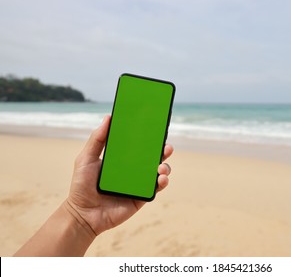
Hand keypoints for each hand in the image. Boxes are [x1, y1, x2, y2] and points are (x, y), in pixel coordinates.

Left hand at [66, 115, 172, 235]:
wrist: (83, 214)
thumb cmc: (82, 186)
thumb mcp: (86, 159)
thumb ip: (97, 139)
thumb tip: (108, 117)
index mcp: (122, 158)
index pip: (139, 144)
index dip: (149, 136)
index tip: (156, 126)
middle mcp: (133, 169)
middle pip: (153, 156)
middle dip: (163, 150)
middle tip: (166, 146)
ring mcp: (138, 183)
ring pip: (158, 171)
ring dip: (165, 166)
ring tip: (161, 167)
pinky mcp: (142, 197)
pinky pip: (156, 188)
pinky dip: (163, 182)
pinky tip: (161, 179)